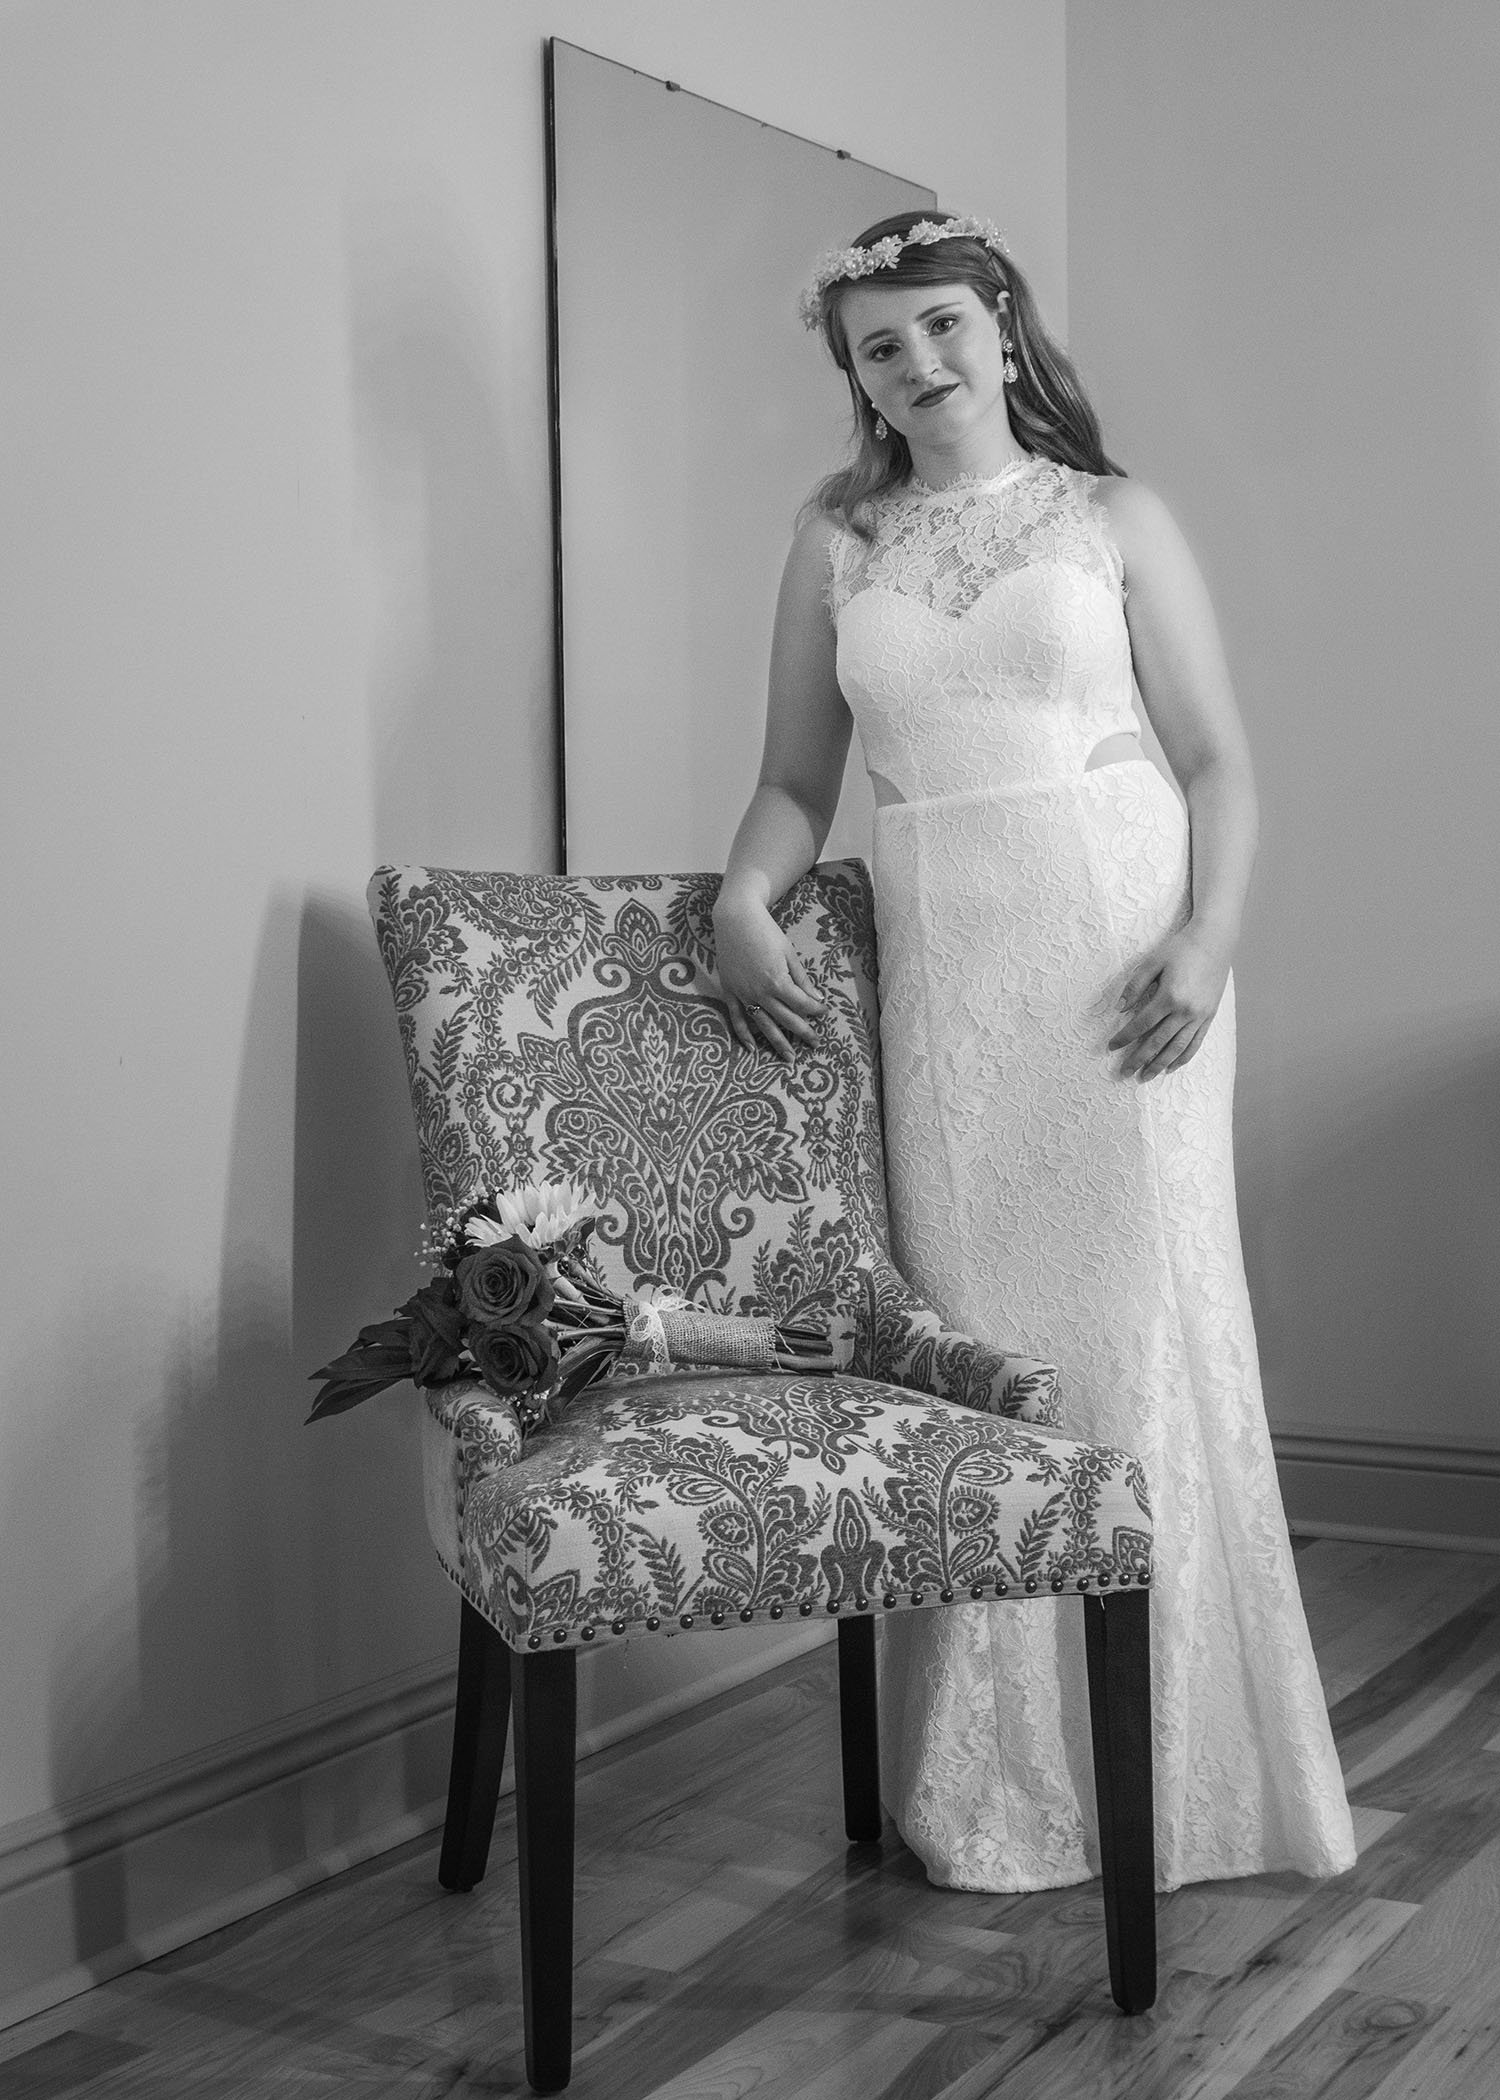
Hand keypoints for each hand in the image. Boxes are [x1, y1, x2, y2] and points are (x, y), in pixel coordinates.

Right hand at [712, 892, 823, 1060]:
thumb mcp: (789, 953)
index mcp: (778, 982)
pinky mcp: (730, 992)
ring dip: (777, 1043)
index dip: (816, 1010)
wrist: (735, 919)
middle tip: (816, 1044)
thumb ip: (802, 979)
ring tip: (789, 1058)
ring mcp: (743, 994)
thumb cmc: (766, 932)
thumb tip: (816, 1000)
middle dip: (803, 1032)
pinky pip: (737, 1018)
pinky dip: (744, 1035)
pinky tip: (753, 1049)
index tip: (824, 1012)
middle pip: (786, 1019)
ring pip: (763, 1025)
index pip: (802, 1005)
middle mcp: (760, 992)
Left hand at [1109, 927, 1229, 1080]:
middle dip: (1139, 1059)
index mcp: (1169, 997)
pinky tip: (1172, 1066)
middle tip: (1124, 1072)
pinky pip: (1196, 1042)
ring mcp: (1199, 1016)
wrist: (1214, 941)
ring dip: (1160, 1064)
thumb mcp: (1152, 962)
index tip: (1110, 1047)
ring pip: (1177, 1047)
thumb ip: (1135, 986)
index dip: (1124, 1037)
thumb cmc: (1181, 948)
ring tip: (1146, 1076)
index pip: (1141, 1024)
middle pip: (1157, 1042)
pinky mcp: (1209, 1016)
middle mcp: (1185, 1011)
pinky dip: (1183, 1057)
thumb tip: (1119, 1009)